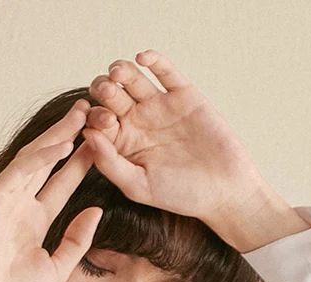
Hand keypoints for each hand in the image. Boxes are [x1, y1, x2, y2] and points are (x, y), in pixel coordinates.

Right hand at [0, 100, 103, 281]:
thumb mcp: (58, 269)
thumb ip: (77, 240)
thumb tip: (96, 210)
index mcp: (34, 221)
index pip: (62, 183)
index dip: (82, 162)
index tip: (103, 143)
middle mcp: (19, 205)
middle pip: (49, 162)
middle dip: (70, 136)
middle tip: (93, 112)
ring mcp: (5, 200)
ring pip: (35, 158)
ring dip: (57, 135)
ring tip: (80, 113)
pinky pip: (19, 171)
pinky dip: (41, 156)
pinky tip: (62, 142)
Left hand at [80, 52, 296, 249]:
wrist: (223, 190)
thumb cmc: (180, 194)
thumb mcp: (138, 185)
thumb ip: (109, 163)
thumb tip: (86, 134)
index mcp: (122, 142)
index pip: (98, 121)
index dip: (95, 116)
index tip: (104, 122)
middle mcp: (137, 121)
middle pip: (111, 95)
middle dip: (104, 89)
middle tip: (107, 91)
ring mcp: (159, 105)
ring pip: (133, 79)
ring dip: (121, 71)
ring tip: (118, 72)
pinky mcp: (183, 94)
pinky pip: (165, 71)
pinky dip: (153, 60)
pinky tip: (143, 58)